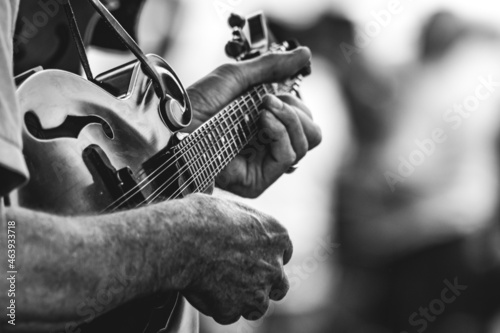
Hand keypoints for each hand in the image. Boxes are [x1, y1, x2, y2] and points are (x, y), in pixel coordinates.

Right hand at [178, 193, 292, 324]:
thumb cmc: (202, 215)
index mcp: (277, 236)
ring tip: (220, 292)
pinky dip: (217, 308)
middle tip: (242, 280)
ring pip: (257, 306)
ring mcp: (256, 292)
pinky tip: (202, 293)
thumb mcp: (229, 206)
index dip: (268, 256)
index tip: (254, 256)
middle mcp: (274, 266)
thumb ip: (240, 221)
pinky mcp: (233, 309)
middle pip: (279, 284)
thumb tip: (229, 220)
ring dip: (243, 302)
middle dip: (264, 285)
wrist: (185, 238)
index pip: (284, 252)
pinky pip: (227, 314)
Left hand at [187, 47, 321, 197]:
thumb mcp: (238, 76)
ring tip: (262, 110)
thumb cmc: (199, 102)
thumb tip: (306, 54)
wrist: (176, 124)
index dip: (296, 104)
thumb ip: (273, 67)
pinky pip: (289, 156)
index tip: (273, 92)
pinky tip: (263, 122)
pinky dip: (281, 133)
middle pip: (312, 134)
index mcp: (267, 125)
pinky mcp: (258, 181)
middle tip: (270, 102)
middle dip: (297, 111)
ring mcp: (265, 164)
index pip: (305, 120)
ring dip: (289, 119)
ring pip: (304, 145)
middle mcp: (269, 146)